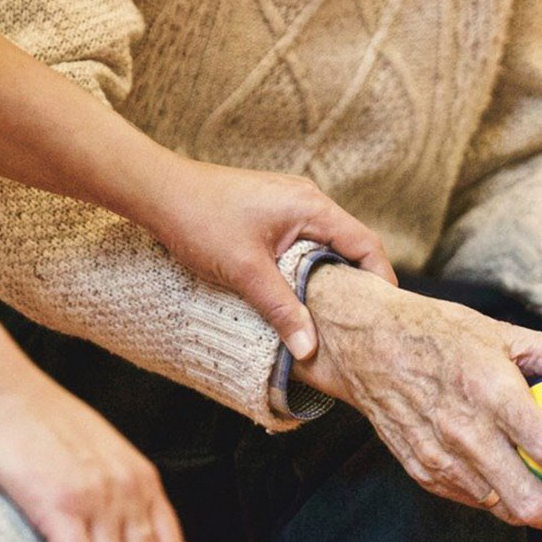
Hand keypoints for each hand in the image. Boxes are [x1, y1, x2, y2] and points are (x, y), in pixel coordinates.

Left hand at [149, 161, 396, 359]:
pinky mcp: (270, 214)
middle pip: (350, 246)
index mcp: (312, 207)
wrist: (158, 192)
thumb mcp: (245, 272)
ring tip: (331, 317)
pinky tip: (297, 296)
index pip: (366, 244)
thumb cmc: (200, 220)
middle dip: (357, 285)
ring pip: (324, 247)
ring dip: (328, 279)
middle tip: (360, 325)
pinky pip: (303, 244)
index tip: (383, 316)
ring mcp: (288, 205)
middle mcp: (307, 201)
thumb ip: (282, 310)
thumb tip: (310, 349)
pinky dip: (306, 269)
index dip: (381, 281)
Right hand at [293, 265, 541, 532]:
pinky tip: (520, 484)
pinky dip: (502, 499)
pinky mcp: (422, 472)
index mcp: (490, 393)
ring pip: (502, 509)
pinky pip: (473, 499)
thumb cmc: (442, 332)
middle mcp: (463, 433)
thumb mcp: (507, 332)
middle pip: (529, 503)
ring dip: (541, 513)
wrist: (366, 344)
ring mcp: (438, 459)